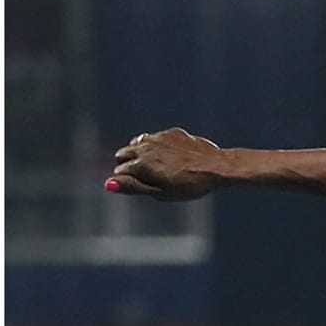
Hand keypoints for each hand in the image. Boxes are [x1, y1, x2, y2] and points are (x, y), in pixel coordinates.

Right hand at [107, 127, 224, 200]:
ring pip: (137, 143)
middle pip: (123, 154)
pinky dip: (156, 146)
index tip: (139, 186)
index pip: (119, 172)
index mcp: (141, 164)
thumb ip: (134, 187)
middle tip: (143, 176)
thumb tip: (108, 184)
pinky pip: (156, 138)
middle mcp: (145, 147)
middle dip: (128, 164)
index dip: (127, 181)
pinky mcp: (172, 133)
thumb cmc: (190, 185)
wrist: (217, 167)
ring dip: (139, 153)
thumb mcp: (161, 193)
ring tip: (153, 166)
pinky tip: (169, 156)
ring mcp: (158, 137)